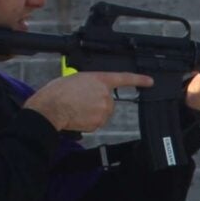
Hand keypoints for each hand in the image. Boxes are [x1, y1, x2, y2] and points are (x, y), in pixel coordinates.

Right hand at [26, 70, 152, 133]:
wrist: (50, 108)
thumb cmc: (57, 92)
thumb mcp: (75, 78)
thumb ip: (89, 82)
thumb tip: (90, 89)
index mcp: (99, 80)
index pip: (123, 78)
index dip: (138, 80)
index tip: (149, 81)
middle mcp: (105, 95)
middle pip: (108, 100)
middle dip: (97, 101)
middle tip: (80, 100)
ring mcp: (103, 110)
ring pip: (102, 112)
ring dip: (92, 111)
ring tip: (76, 107)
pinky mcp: (98, 122)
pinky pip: (96, 122)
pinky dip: (88, 121)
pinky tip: (77, 116)